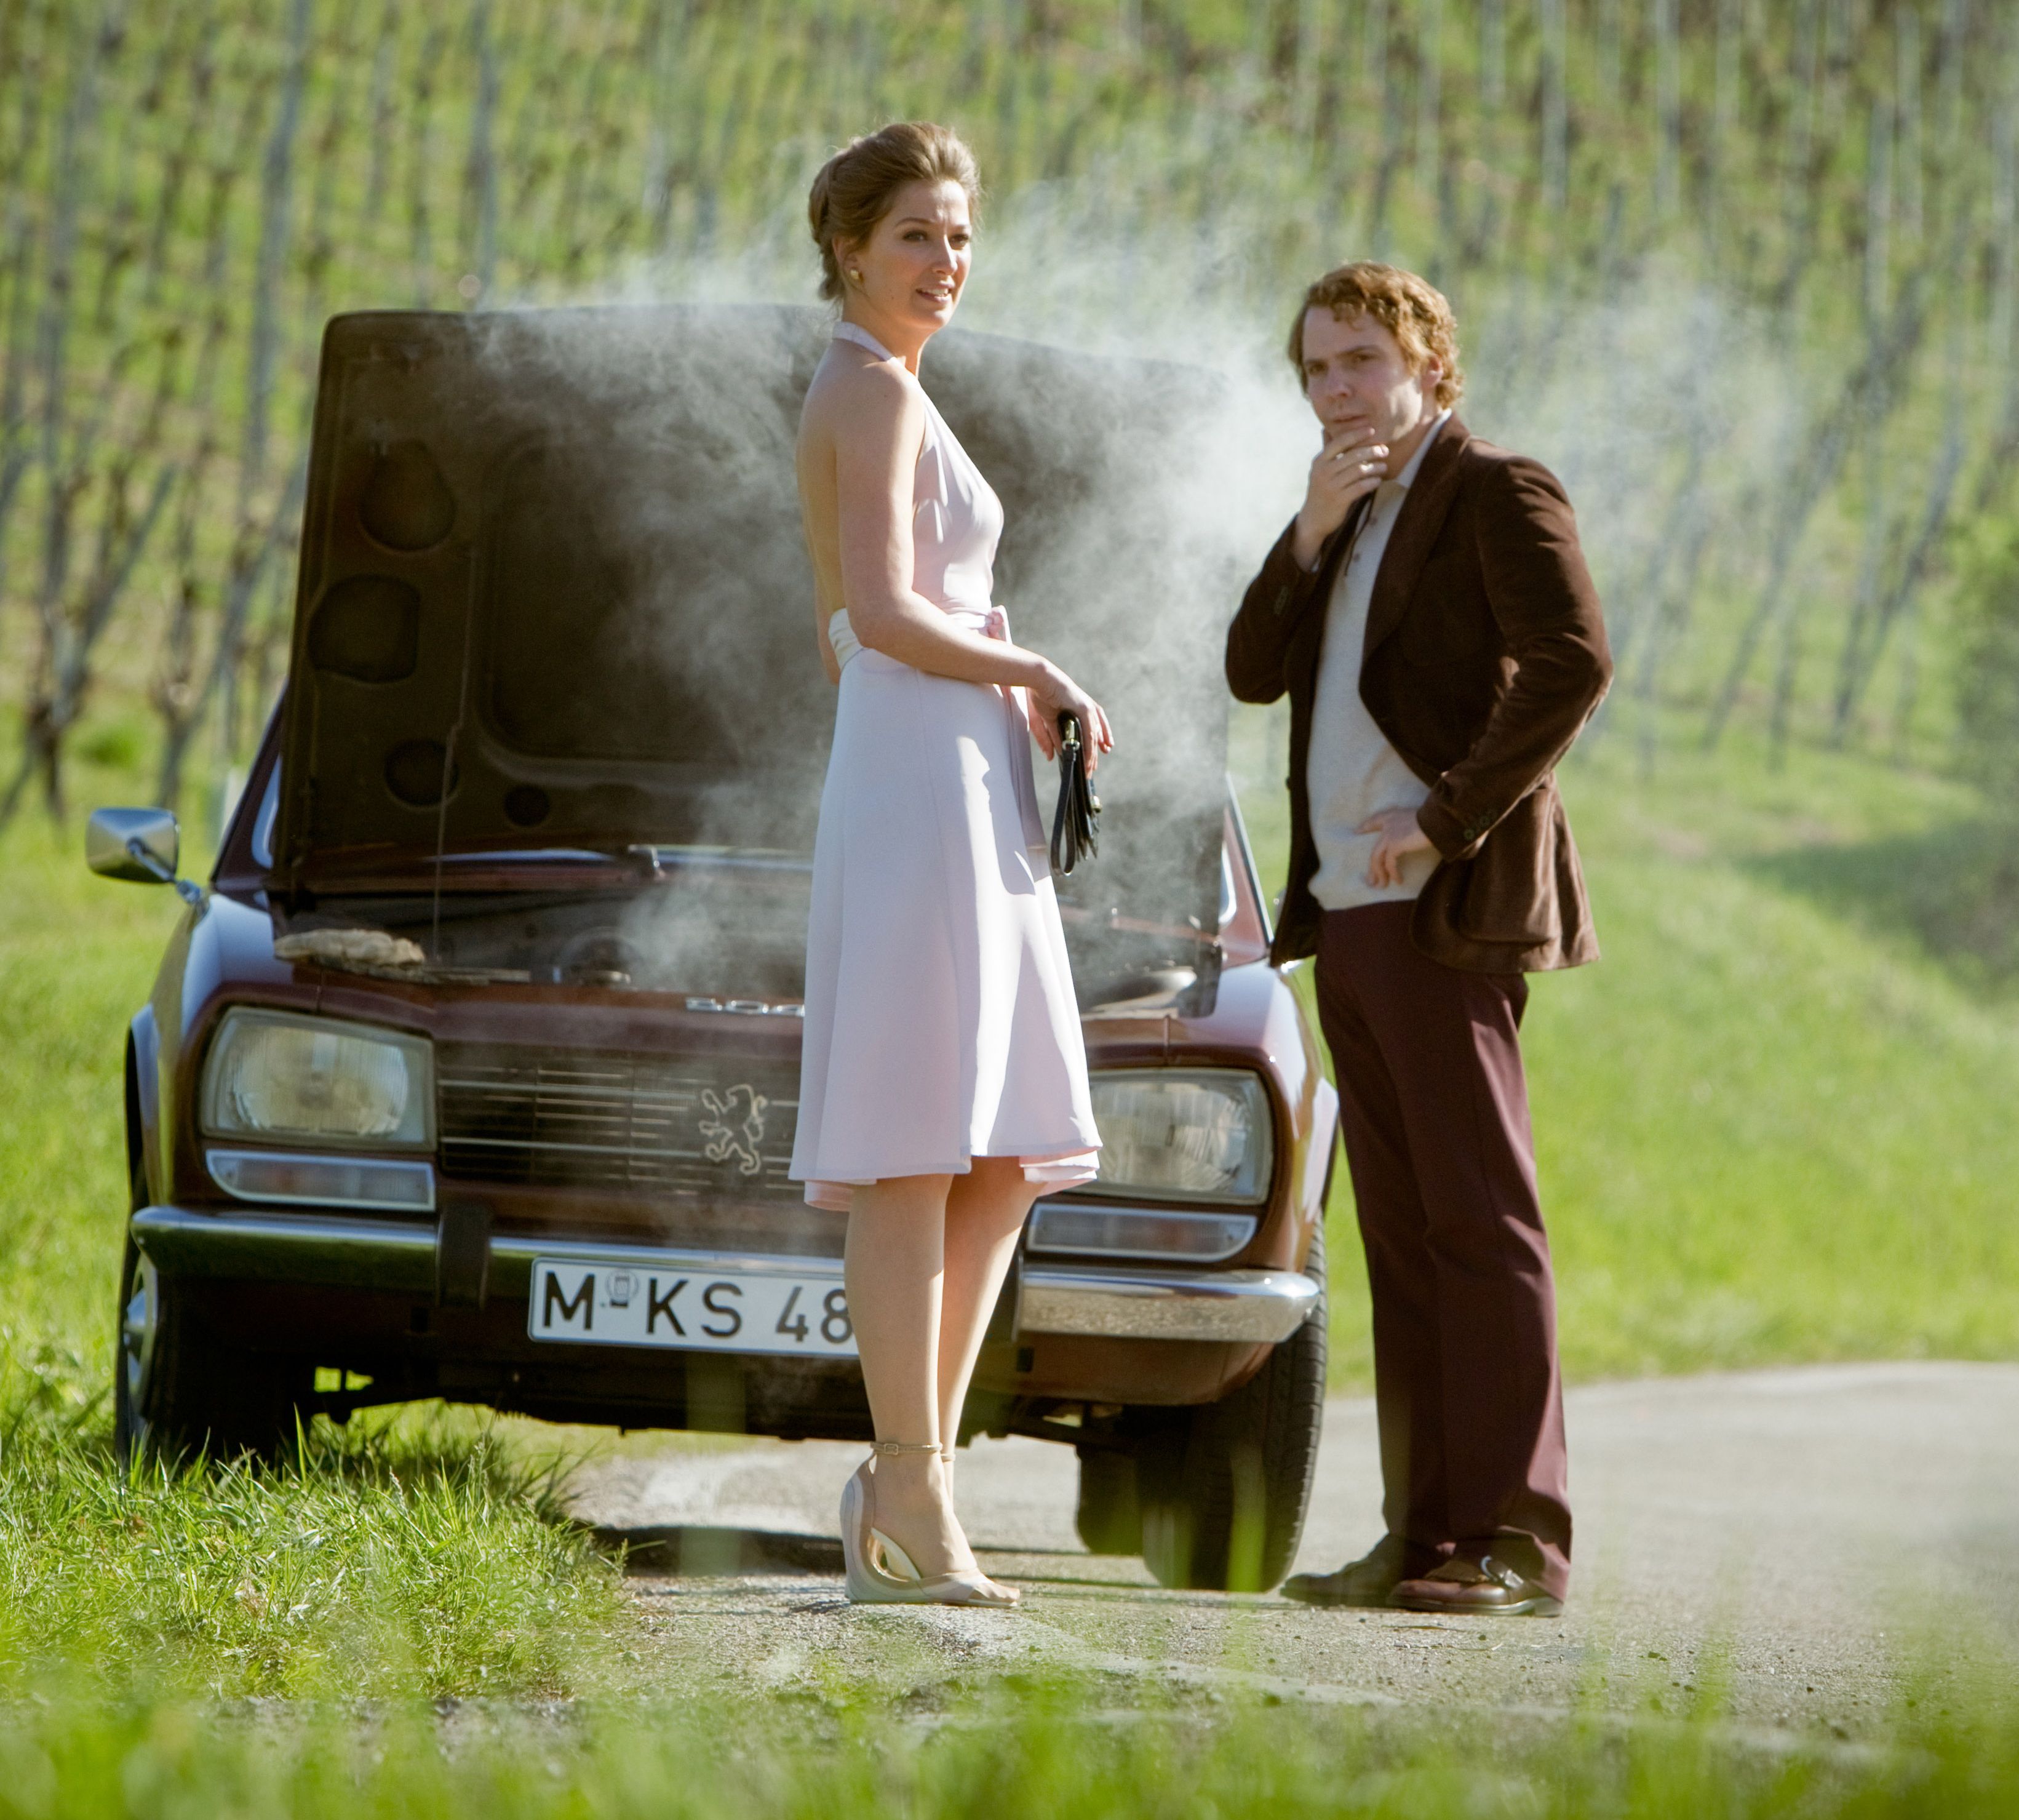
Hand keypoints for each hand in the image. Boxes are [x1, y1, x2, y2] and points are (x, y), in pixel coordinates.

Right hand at [1026, 664, 1112, 774]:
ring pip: (1093, 737)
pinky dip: (1089, 748)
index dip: (1100, 738)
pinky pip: (1089, 733)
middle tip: (1092, 768)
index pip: (1094, 726)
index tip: (1105, 749)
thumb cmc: (1040, 694)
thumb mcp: (1044, 721)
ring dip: (1091, 754)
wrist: (1038, 679)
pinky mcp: (1084, 709)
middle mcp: (1085, 707)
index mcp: (1078, 707)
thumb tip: (1051, 756)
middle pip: (1095, 734)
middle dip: (1094, 753)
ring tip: (1089, 769)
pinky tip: (1088, 759)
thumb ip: (1049, 738)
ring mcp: (1086, 708)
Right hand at [1292, 423, 1389, 568]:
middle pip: (1353, 455)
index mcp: (1319, 461)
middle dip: (1372, 451)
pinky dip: (1372, 482)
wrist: (1313, 519)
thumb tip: (1326, 428)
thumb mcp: (1319, 469)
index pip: (1340, 442)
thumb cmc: (1320, 490)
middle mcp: (1323, 472)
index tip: (1372, 430)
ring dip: (1375, 468)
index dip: (1357, 434)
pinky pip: (1360, 487)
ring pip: (1359, 471)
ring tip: (1384, 467)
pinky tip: (1377, 481)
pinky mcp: (1339, 500)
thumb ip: (1326, 450)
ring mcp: (1331, 486)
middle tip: (1384, 451)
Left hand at [1359, 806, 1432, 887]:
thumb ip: (1409, 828)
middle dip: (1372, 867)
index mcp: (1392, 816)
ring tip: (1381, 885)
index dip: (1366, 826)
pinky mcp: (1394, 845)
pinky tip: (1398, 880)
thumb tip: (1411, 839)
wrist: (1436, 820)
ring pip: (1378, 859)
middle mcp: (1387, 825)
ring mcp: (1389, 836)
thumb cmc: (1432, 820)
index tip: (1357, 831)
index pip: (1375, 821)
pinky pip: (1390, 864)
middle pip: (1375, 850)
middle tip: (1371, 880)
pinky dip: (1393, 874)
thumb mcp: (1418, 820)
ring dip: (1379, 874)